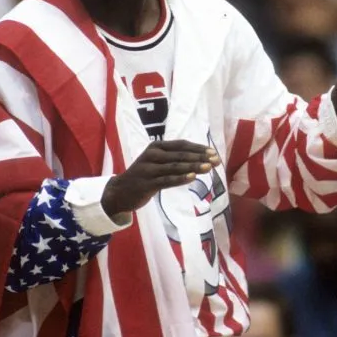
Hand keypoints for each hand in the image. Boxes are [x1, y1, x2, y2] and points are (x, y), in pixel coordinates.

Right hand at [101, 140, 218, 217]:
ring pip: (175, 167)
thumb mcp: (156, 162)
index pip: (181, 145)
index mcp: (156, 146)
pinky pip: (166, 180)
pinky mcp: (147, 184)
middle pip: (180, 155)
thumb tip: (200, 158)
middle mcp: (152, 155)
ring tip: (208, 167)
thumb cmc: (143, 176)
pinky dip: (180, 178)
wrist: (120, 191)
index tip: (213, 152)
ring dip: (193, 166)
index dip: (198, 148)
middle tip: (216, 160)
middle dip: (200, 157)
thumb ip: (173, 158)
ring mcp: (149, 169)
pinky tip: (192, 177)